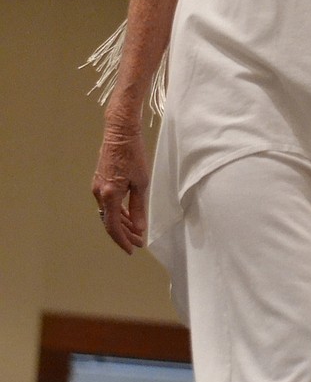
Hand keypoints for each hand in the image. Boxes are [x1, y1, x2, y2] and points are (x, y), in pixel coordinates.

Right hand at [91, 121, 148, 253]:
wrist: (120, 132)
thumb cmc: (133, 154)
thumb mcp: (141, 183)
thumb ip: (138, 207)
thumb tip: (139, 228)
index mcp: (109, 195)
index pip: (113, 226)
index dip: (122, 240)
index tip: (132, 249)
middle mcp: (99, 193)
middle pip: (110, 221)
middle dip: (125, 234)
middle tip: (138, 243)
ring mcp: (98, 187)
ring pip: (109, 212)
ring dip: (122, 223)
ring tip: (136, 232)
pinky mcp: (100, 181)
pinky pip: (108, 203)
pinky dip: (118, 211)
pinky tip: (129, 216)